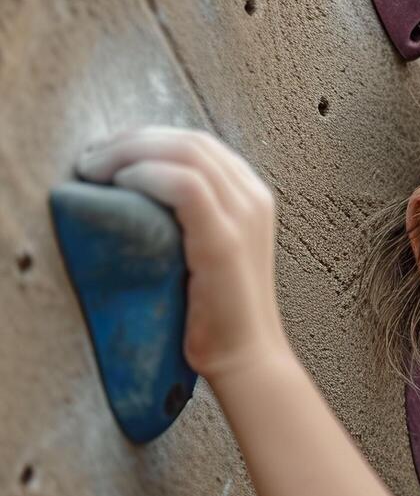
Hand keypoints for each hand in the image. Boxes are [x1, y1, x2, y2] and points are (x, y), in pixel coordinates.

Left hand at [75, 125, 291, 383]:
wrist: (244, 357)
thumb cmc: (216, 312)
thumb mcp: (206, 250)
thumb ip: (188, 216)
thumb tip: (133, 189)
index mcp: (252, 198)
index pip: (198, 144)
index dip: (147, 138)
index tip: (105, 155)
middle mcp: (254, 200)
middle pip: (190, 141)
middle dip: (131, 140)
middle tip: (90, 161)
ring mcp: (245, 217)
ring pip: (187, 152)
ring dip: (130, 152)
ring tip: (94, 170)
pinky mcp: (226, 241)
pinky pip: (186, 185)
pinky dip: (146, 176)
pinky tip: (121, 186)